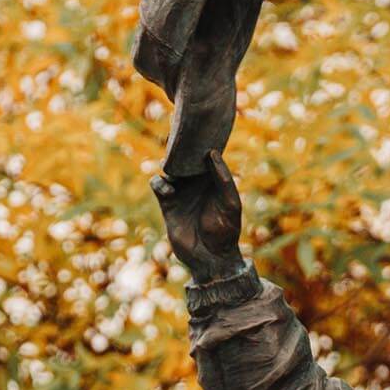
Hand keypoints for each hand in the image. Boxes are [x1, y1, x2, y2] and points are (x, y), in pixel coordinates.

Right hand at [151, 150, 245, 282]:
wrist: (211, 257)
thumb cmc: (226, 231)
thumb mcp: (230, 202)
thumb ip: (222, 178)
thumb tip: (212, 153)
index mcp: (213, 180)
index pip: (205, 156)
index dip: (200, 144)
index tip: (196, 131)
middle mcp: (196, 184)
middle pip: (184, 160)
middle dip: (179, 151)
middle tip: (176, 141)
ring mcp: (181, 193)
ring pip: (169, 170)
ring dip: (169, 166)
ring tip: (174, 171)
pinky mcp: (168, 204)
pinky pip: (158, 186)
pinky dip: (161, 184)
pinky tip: (171, 192)